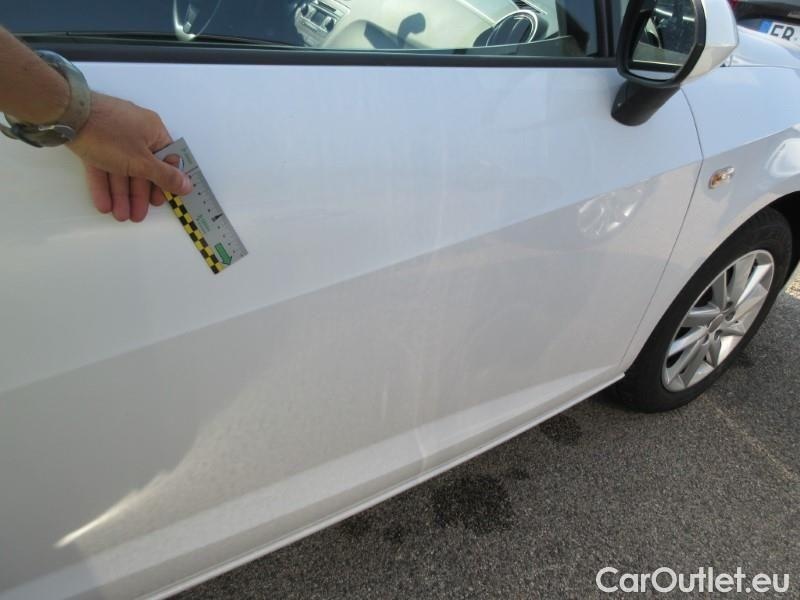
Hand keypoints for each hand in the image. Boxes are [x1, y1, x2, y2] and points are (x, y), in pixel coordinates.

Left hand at [67, 92, 191, 221]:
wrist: (67, 114)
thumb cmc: (112, 137)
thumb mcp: (142, 162)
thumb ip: (165, 176)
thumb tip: (188, 186)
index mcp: (153, 132)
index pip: (166, 159)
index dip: (165, 182)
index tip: (160, 200)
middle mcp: (136, 132)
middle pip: (142, 169)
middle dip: (138, 196)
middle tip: (136, 216)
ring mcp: (113, 136)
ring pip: (122, 170)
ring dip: (121, 195)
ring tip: (119, 216)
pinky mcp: (93, 140)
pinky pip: (103, 165)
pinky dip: (104, 184)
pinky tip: (104, 205)